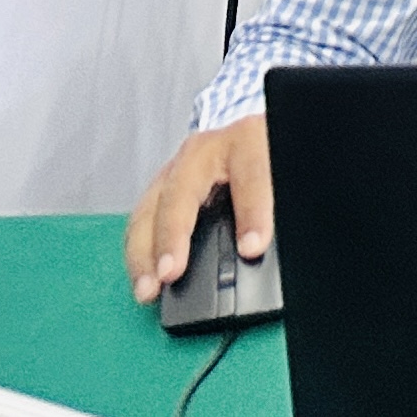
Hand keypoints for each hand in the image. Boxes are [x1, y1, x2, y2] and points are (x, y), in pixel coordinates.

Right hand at [127, 116, 267, 304]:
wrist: (250, 129)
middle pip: (180, 193)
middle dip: (173, 235)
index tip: (251, 247)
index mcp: (246, 140)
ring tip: (149, 287)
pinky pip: (143, 220)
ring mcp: (178, 167)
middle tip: (171, 273)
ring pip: (150, 209)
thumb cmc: (264, 151)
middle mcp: (206, 150)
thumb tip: (269, 240)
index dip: (252, 214)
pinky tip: (144, 277)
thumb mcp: (276, 167)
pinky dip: (140, 252)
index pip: (251, 176)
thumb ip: (274, 199)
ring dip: (144, 253)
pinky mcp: (162, 186)